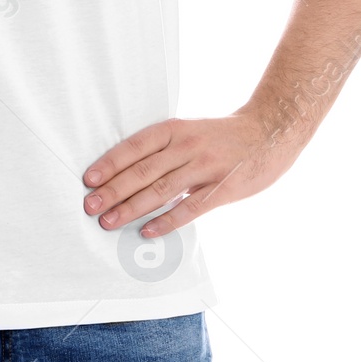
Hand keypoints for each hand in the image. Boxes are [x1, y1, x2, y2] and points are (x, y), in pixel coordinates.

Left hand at [82, 111, 300, 237]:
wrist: (271, 131)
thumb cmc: (222, 135)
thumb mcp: (190, 130)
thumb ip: (163, 149)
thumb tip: (125, 173)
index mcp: (175, 129)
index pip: (135, 146)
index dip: (110, 163)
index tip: (89, 179)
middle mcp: (187, 146)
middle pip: (143, 171)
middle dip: (113, 191)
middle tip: (90, 206)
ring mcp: (205, 168)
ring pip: (161, 191)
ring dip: (131, 208)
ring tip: (109, 221)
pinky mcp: (222, 189)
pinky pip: (190, 208)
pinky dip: (167, 221)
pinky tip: (147, 231)